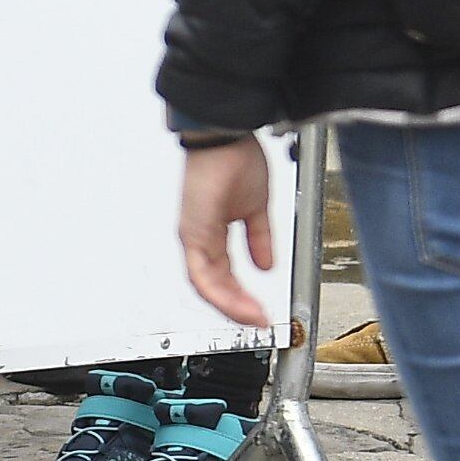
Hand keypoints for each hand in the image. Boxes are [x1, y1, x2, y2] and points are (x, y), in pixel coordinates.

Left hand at [178, 138, 276, 330]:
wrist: (227, 138)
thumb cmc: (236, 163)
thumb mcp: (257, 208)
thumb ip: (259, 240)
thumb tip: (266, 265)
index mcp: (211, 235)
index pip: (223, 276)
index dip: (241, 297)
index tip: (261, 311)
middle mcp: (198, 240)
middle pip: (213, 286)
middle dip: (237, 308)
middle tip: (260, 322)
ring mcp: (193, 237)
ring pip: (206, 285)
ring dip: (230, 305)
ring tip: (253, 318)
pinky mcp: (193, 232)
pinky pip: (201, 273)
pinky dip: (220, 291)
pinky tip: (240, 300)